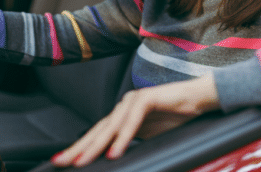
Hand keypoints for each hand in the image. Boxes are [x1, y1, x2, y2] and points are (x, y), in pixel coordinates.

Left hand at [50, 73, 219, 167]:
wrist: (199, 99)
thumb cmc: (176, 118)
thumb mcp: (149, 138)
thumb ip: (131, 144)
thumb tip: (114, 160)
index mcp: (122, 115)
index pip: (97, 134)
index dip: (80, 148)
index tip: (62, 162)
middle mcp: (123, 106)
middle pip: (98, 130)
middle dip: (79, 148)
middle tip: (61, 162)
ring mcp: (134, 100)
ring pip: (111, 126)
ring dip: (96, 145)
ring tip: (82, 160)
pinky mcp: (148, 98)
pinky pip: (133, 121)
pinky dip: (123, 137)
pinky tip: (114, 151)